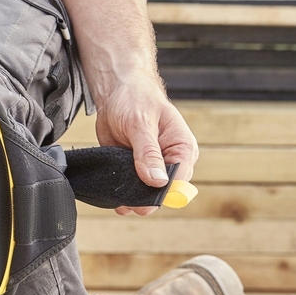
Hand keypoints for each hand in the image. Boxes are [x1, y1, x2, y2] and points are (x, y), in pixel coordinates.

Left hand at [94, 72, 198, 217]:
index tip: (142, 200)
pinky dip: (122, 195)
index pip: (179, 182)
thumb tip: (158, 181)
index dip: (161, 194)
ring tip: (116, 199)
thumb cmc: (135, 98)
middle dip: (144, 200)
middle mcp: (172, 161)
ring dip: (131, 199)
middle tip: (124, 201)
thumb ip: (148, 153)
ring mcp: (154, 168)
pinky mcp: (137, 171)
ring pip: (146, 195)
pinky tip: (112, 196)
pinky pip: (132, 190)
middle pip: (163, 193)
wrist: (116, 93)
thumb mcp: (140, 123)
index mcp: (183, 148)